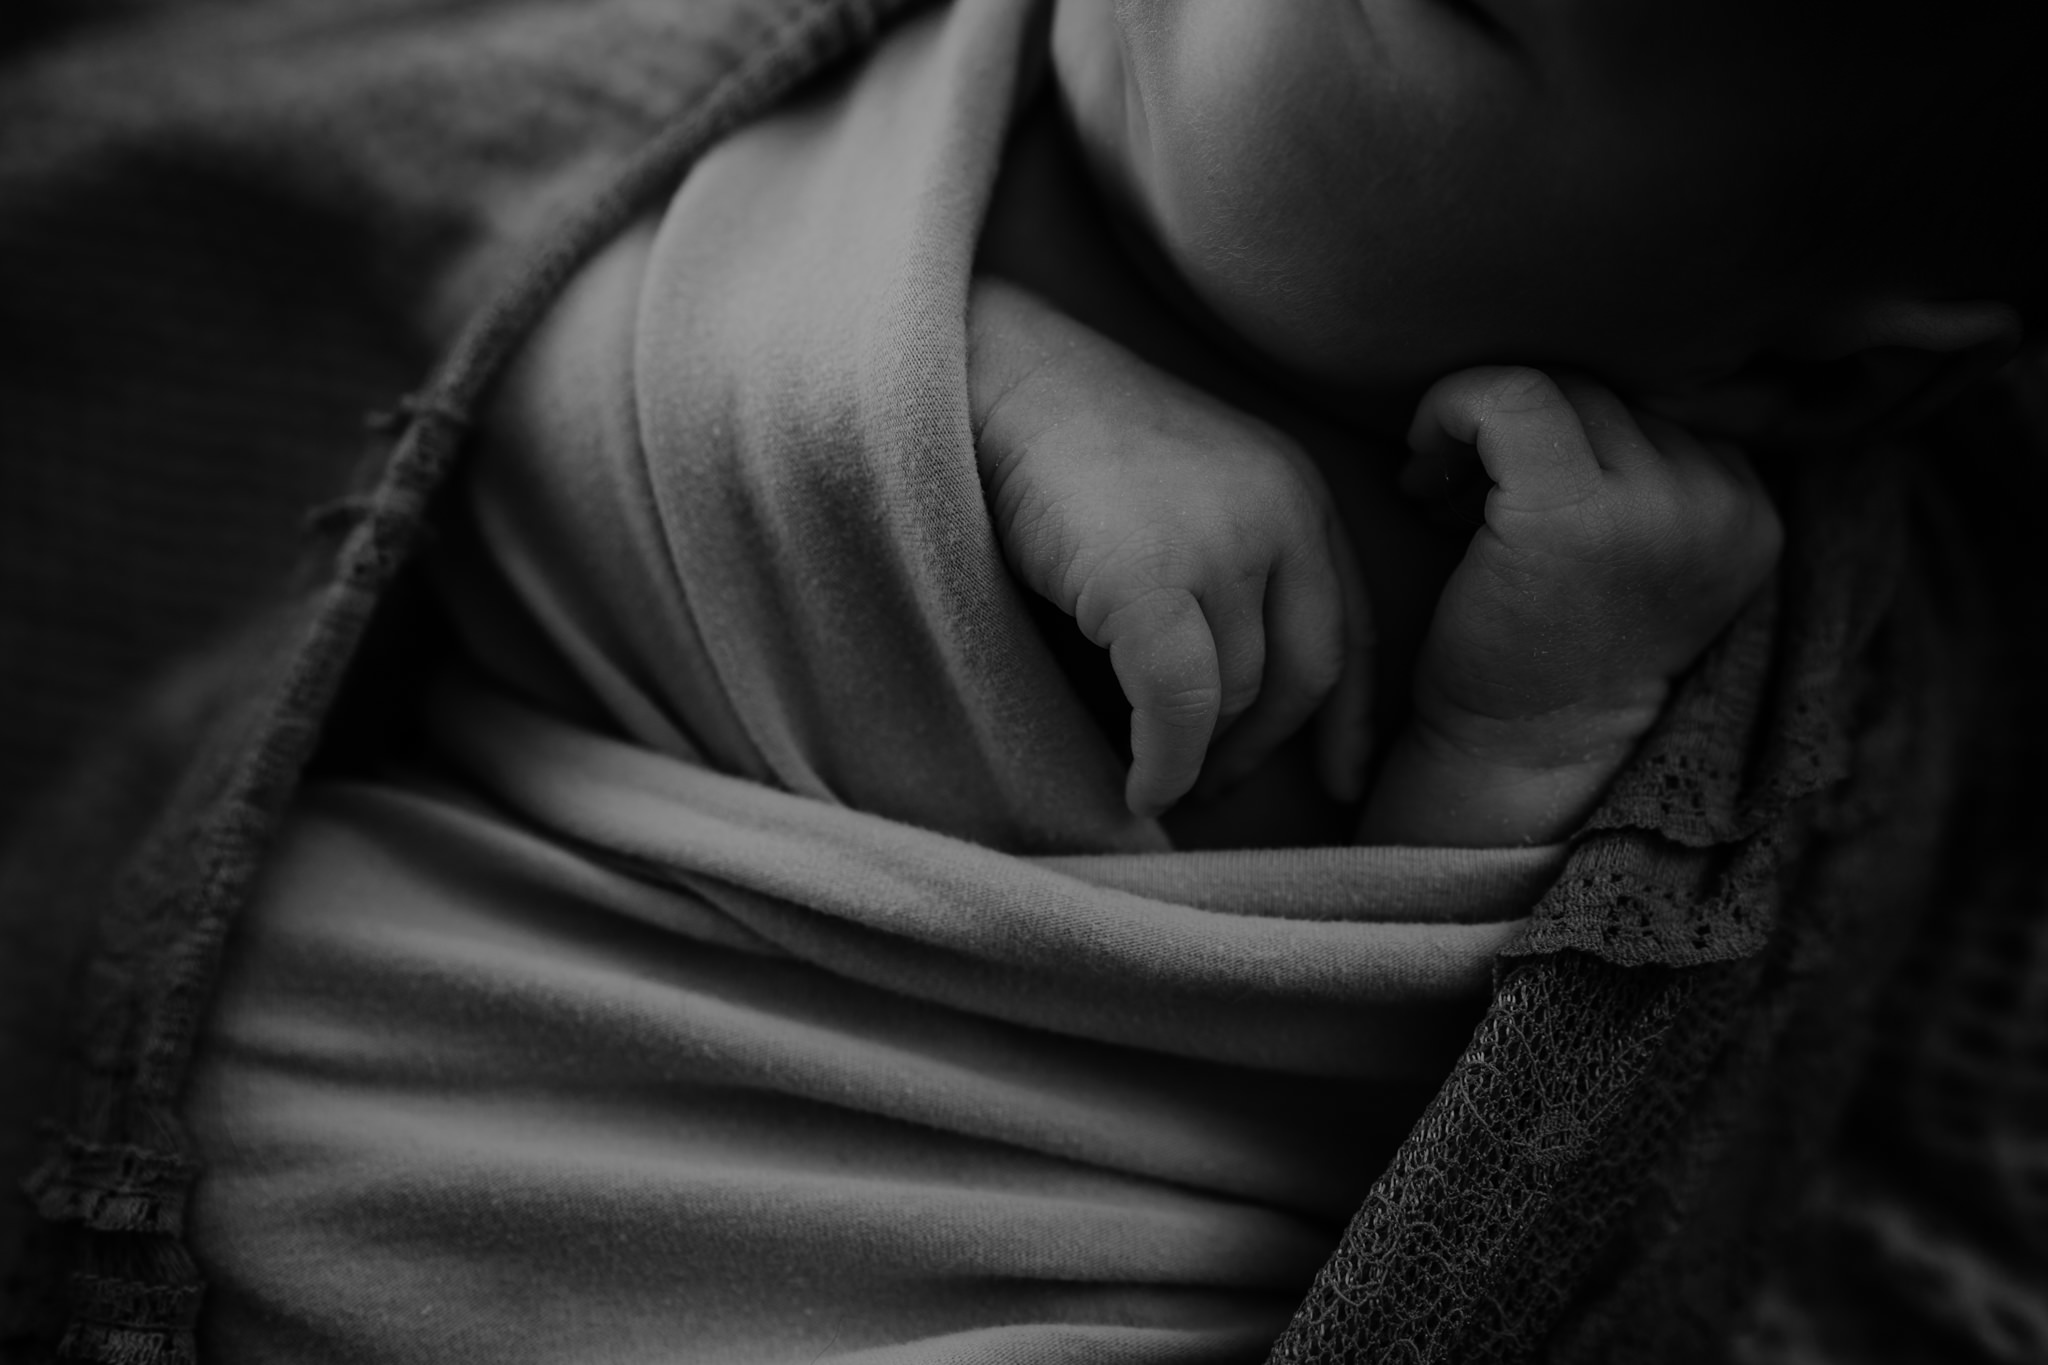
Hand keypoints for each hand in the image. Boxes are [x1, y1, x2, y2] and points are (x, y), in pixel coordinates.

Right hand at [969, 279, 1372, 816]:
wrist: (995, 382)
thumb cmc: (1073, 447)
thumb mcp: (1191, 496)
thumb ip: (1237, 568)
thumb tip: (1239, 698)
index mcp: (1299, 492)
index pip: (1351, 628)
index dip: (1351, 718)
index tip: (1342, 780)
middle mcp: (1280, 513)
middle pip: (1300, 674)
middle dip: (1258, 747)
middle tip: (1210, 786)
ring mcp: (1218, 543)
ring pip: (1230, 695)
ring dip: (1194, 753)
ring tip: (1154, 775)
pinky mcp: (1148, 578)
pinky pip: (1175, 704)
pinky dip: (1162, 760)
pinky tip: (1139, 786)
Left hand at [1363, 366, 1780, 844]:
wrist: (1519, 750)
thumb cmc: (1549, 642)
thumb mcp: (1626, 539)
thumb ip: (1636, 456)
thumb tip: (1567, 331)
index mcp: (1750, 502)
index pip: (1657, 389)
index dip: (1572, 421)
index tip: (1510, 480)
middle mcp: (1723, 499)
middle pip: (1603, 383)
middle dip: (1518, 425)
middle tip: (1458, 490)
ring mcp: (1660, 505)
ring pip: (1554, 384)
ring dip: (1479, 427)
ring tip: (1444, 495)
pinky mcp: (1579, 514)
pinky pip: (1504, 398)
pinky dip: (1448, 412)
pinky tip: (1422, 472)